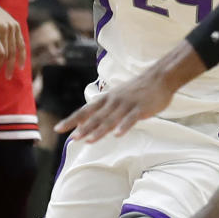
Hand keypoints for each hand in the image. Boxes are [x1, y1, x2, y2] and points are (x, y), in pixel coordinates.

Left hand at [0, 0, 24, 78]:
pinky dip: (22, 54)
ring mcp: (11, 26)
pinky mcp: (15, 25)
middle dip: (7, 67)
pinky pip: (21, 42)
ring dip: (12, 62)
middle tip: (6, 77)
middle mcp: (3, 28)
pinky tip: (21, 65)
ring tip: (10, 73)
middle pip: (8, 53)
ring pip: (15, 49)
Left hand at [55, 72, 174, 141]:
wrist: (160, 77)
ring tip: (89, 141)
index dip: (72, 120)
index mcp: (107, 99)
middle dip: (83, 128)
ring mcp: (127, 104)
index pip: (85, 110)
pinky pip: (130, 119)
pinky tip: (117, 135)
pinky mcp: (140, 108)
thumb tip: (90, 123)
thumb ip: (106, 109)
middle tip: (72, 139)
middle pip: (96, 117)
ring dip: (99, 130)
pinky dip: (123, 127)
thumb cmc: (138, 89)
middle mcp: (114, 101)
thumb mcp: (118, 96)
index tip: (58, 129)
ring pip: (111, 119)